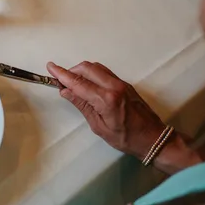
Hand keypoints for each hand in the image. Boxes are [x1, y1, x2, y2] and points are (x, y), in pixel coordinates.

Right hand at [46, 62, 164, 160]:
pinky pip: (104, 72)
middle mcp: (114, 86)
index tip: (50, 67)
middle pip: (87, 68)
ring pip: (96, 67)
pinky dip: (92, 73)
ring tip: (74, 83)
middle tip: (61, 81)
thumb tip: (65, 91)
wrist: (153, 138)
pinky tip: (88, 84)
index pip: (78, 82)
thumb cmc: (126, 138)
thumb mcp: (99, 126)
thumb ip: (82, 105)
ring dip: (82, 71)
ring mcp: (121, 83)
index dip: (62, 74)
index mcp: (106, 99)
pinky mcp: (125, 84)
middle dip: (71, 71)